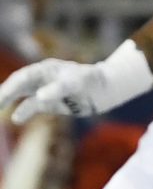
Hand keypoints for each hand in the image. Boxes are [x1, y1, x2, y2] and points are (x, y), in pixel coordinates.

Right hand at [0, 46, 152, 121]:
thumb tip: (40, 96)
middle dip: (4, 94)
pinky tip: (16, 119)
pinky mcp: (51, 102)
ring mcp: (45, 90)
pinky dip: (25, 112)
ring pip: (23, 95)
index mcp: (45, 69)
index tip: (1, 97)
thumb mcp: (77, 83)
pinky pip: (33, 106)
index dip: (10, 87)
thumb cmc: (91, 80)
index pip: (22, 77)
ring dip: (10, 101)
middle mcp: (42, 78)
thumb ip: (59, 89)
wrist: (105, 89)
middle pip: (18, 85)